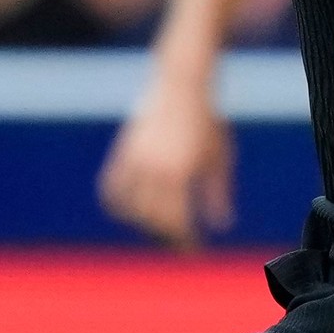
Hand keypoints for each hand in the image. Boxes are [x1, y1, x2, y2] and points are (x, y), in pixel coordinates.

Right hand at [99, 80, 233, 249]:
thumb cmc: (207, 121)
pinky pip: (111, 186)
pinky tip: (131, 211)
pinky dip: (118, 204)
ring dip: (142, 222)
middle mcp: (153, 168)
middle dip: (167, 234)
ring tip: (157, 226)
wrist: (182, 84)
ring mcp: (134, 159)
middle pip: (153, 218)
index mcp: (180, 172)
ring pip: (129, 207)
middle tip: (179, 239)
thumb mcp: (220, 157)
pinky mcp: (123, 150)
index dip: (185, 239)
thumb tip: (221, 224)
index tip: (194, 249)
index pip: (177, 219)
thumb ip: (219, 192)